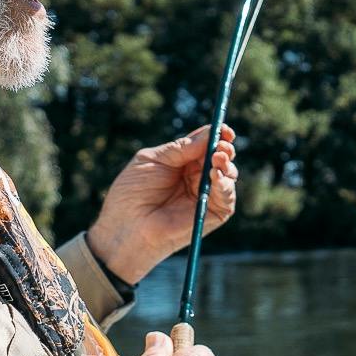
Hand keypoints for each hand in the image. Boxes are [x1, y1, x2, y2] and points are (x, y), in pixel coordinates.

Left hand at [87, 125, 237, 285]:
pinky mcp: (214, 213)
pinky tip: (215, 175)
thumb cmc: (132, 193)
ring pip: (228, 173)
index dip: (216, 135)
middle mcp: (197, 177)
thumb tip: (209, 134)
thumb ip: (180, 148)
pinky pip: (227, 196)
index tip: (222, 127)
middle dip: (224, 147)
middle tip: (222, 143)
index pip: (205, 144)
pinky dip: (225, 183)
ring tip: (217, 157)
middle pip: (220, 156)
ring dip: (226, 163)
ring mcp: (206, 195)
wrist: (127, 227)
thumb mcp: (152, 160)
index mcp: (182, 163)